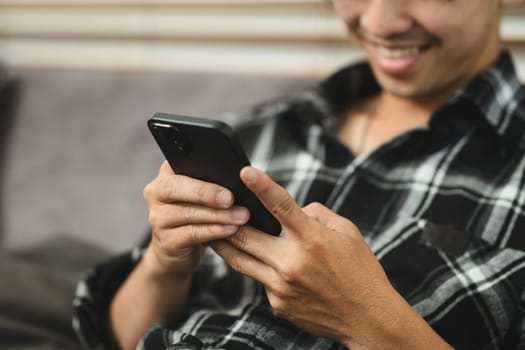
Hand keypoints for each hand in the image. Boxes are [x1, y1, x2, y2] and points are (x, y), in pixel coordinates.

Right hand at [142, 161, 249, 278]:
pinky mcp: (166, 241)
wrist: (174, 251)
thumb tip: (242, 178)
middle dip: (207, 192)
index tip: (226, 174)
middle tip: (230, 198)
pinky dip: (214, 231)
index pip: (180, 164)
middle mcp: (156, 193)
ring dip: (218, 215)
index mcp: (166, 175)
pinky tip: (230, 229)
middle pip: (177, 187)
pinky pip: (192, 233)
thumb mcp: (198, 196)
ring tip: (240, 216)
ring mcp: (158, 219)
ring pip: (188, 213)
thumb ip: (211, 183)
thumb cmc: (192, 217)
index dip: (202, 168)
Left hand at [211, 167, 451, 348]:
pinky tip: (266, 264)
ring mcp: (281, 286)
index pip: (281, 206)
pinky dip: (260, 268)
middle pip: (244, 236)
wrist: (367, 318)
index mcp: (312, 239)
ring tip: (212, 232)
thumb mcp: (348, 233)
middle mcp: (292, 263)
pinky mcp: (277, 303)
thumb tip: (296, 210)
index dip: (262, 186)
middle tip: (212, 207)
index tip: (245, 171)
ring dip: (225, 244)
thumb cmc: (360, 271)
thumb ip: (317, 215)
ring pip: (240, 260)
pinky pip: (261, 279)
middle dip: (224, 220)